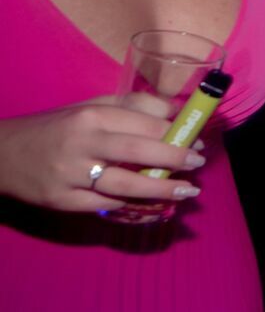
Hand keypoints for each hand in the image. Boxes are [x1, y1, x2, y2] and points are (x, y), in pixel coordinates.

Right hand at [0, 94, 207, 212]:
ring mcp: (71, 175)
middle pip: (139, 151)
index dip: (177, 133)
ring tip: (188, 190)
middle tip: (198, 164)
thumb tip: (176, 111)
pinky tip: (150, 203)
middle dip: (176, 158)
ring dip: (162, 189)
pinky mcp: (63, 201)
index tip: (198, 141)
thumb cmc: (57, 128)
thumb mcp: (90, 108)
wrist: (4, 155)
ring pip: (126, 184)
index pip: (145, 123)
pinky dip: (131, 204)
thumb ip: (132, 107)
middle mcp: (82, 143)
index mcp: (92, 116)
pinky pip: (105, 205)